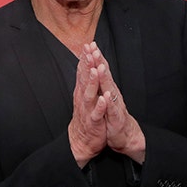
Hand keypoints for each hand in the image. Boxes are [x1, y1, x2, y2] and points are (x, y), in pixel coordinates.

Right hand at [68, 45, 107, 166]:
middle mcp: (83, 99)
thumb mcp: (84, 97)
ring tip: (95, 70)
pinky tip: (103, 99)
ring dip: (92, 82)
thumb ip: (84, 81)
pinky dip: (100, 106)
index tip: (87, 45)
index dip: (85, 59)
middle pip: (85, 79)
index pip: (83, 72)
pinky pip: (97, 113)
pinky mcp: (94, 122)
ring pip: (89, 94)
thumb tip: (84, 65)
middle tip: (89, 51)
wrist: (82, 140)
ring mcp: (88, 110)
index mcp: (82, 92)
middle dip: (87, 65)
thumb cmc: (86, 116)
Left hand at [86, 43, 145, 163]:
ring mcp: (115, 104)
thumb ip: (101, 83)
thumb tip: (95, 67)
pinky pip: (112, 109)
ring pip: (109, 89)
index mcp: (107, 88)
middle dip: (99, 62)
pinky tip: (106, 95)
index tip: (89, 44)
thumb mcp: (105, 97)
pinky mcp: (115, 117)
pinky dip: (108, 102)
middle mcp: (112, 93)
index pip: (101, 70)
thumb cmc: (113, 115)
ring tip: (100, 67)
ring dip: (105, 79)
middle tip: (94, 49)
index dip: (95, 57)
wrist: (124, 135)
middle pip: (105, 75)